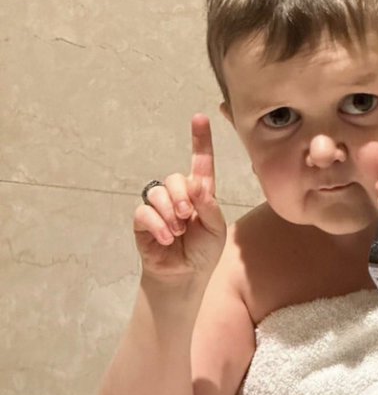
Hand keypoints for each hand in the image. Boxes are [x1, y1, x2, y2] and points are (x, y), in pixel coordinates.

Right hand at [133, 114, 226, 281]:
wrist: (185, 275)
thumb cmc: (203, 251)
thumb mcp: (216, 229)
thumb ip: (209, 206)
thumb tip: (196, 185)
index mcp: (200, 194)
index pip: (200, 163)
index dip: (200, 141)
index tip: (200, 118)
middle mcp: (178, 196)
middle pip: (174, 178)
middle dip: (182, 196)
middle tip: (187, 217)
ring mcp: (159, 207)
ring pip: (158, 193)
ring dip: (170, 213)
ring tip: (178, 232)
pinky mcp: (143, 221)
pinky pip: (145, 212)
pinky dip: (158, 225)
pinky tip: (167, 238)